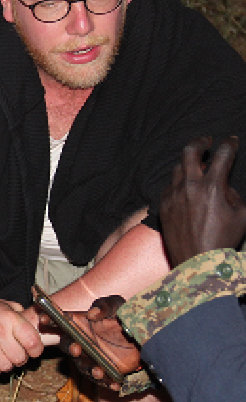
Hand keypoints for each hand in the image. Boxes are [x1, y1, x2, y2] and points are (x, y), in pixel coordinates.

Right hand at [0, 292, 43, 381]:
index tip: (32, 351)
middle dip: (19, 360)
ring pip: (4, 367)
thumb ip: (22, 316)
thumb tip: (39, 324)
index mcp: (11, 318)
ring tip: (0, 357)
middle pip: (19, 358)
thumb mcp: (6, 306)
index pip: (33, 343)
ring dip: (4, 366)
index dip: (36, 350)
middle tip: (13, 355)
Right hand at [36, 295, 138, 390]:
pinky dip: (107, 382)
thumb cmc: (124, 316)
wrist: (144, 337)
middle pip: (67, 346)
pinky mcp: (105, 369)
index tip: (43, 319)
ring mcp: (92, 357)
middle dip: (69, 348)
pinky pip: (102, 379)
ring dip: (89, 369)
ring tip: (99, 371)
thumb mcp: (117, 306)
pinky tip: (115, 384)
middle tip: (76, 349)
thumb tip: (92, 314)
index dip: (50, 320)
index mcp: (80, 324)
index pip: (61, 321)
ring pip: (83, 365)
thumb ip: (105, 306)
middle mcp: (82, 341)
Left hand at [161, 136, 245, 265]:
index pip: (222, 155)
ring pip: (177, 168)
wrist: (197, 261)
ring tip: (197, 164)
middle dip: (200, 141)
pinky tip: (186, 185)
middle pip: (190, 151)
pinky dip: (179, 181)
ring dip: (188, 163)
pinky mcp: (163, 205)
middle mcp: (189, 187)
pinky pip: (170, 185)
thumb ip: (234, 194)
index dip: (229, 144)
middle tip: (206, 139)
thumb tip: (224, 185)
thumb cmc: (224, 239)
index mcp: (212, 187)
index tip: (231, 140)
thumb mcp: (242, 215)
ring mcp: (173, 195)